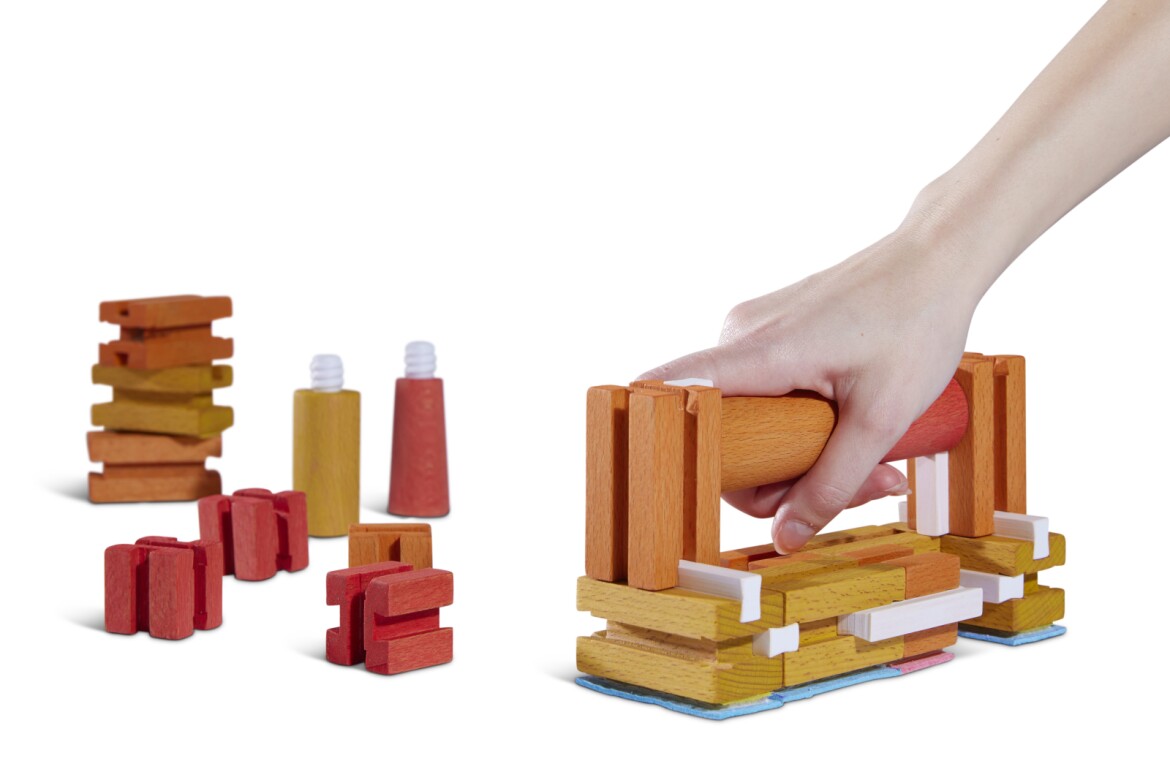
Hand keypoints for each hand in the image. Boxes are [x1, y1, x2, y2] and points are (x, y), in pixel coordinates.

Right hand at [639, 225, 978, 552]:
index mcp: (760, 350)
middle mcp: (741, 335)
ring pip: (750, 420)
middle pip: (726, 433)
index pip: (674, 389)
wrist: (938, 261)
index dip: (665, 437)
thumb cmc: (916, 322)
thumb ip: (832, 483)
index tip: (684, 481)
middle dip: (783, 475)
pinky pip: (764, 396)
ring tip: (869, 456)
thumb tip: (787, 537)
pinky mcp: (768, 333)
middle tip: (856, 485)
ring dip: (801, 453)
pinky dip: (800, 422)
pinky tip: (849, 424)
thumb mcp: (881, 419)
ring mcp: (753, 332)